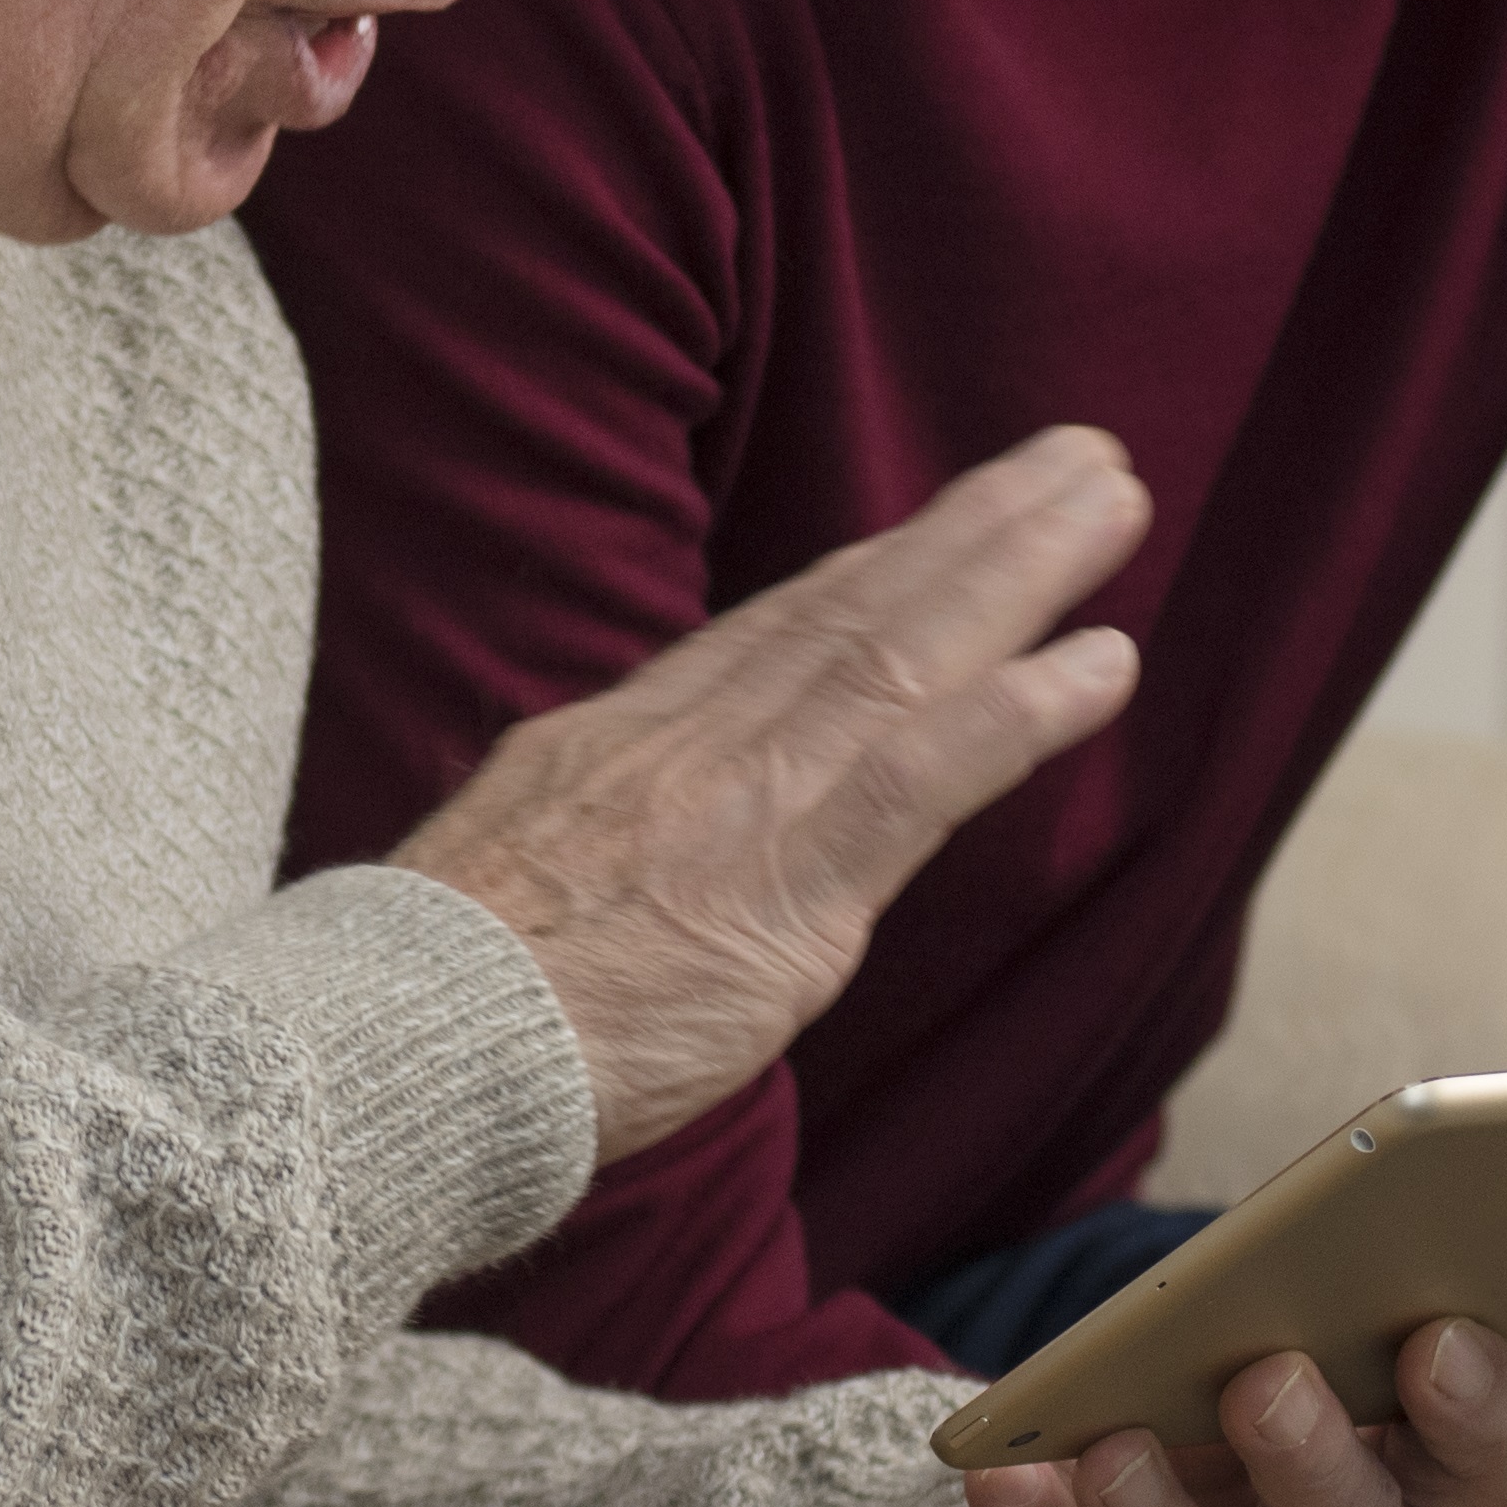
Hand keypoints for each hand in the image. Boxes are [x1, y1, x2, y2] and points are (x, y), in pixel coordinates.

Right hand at [395, 430, 1148, 1159]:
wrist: (396, 1050)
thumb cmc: (430, 1003)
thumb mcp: (497, 877)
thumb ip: (585, 845)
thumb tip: (613, 847)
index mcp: (620, 742)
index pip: (772, 634)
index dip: (876, 570)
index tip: (948, 521)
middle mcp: (691, 744)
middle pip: (854, 605)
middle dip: (972, 527)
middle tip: (1078, 456)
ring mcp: (746, 803)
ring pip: (905, 652)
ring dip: (1021, 570)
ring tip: (1110, 498)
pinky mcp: (790, 888)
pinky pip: (925, 776)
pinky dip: (1020, 712)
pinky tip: (1102, 663)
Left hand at [960, 1319, 1506, 1506]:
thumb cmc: (1205, 1469)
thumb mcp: (1244, 1407)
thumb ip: (1270, 1349)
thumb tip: (1226, 1281)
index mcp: (1425, 1501)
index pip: (1494, 1460)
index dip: (1483, 1406)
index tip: (1438, 1338)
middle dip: (1311, 1465)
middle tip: (1264, 1384)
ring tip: (1104, 1455)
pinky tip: (1013, 1492)